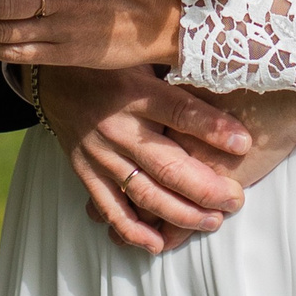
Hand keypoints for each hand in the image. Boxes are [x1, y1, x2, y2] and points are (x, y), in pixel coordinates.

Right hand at [35, 65, 252, 251]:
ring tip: (212, 223)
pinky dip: (131, 229)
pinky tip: (158, 243)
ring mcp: (99, 152)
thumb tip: (222, 55)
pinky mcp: (85, 170)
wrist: (51, 74)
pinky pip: (109, 206)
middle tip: (236, 200)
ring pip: (144, 192)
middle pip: (167, 165)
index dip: (213, 128)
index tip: (244, 143)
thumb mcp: (141, 51)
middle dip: (207, 188)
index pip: (179, 112)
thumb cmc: (109, 62)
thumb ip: (176, 60)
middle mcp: (118, 125)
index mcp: (136, 91)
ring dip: (181, 214)